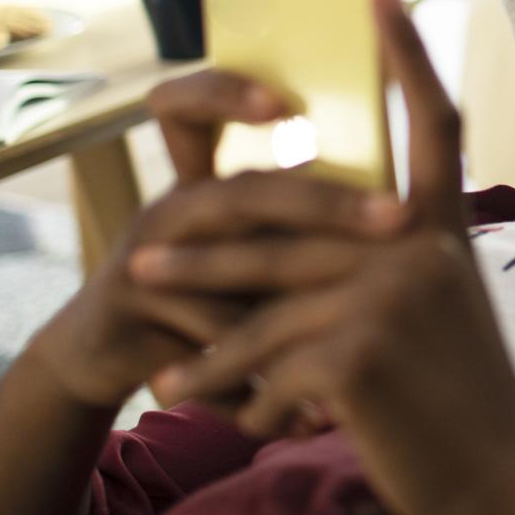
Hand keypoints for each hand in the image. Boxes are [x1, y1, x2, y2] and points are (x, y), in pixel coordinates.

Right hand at [28, 70, 406, 408]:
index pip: (197, 108)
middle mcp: (173, 209)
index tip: (292, 102)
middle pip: (245, 194)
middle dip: (327, 206)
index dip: (230, 92)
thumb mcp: (241, 250)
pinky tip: (310, 423)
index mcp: (206, 183)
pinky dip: (263, 392)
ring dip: (296, 314)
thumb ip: (298, 226)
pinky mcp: (130, 317)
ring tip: (358, 331)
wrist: (101, 355)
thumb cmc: (197, 291)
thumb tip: (413, 203)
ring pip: (228, 278)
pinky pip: (210, 354)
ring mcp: (144, 259)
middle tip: (400, 218)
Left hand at [144, 0, 514, 514]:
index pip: (431, 122)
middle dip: (207, 243)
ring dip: (196, 319)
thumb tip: (314, 236)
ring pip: (259, 293)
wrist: (501, 481)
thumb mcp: (441, 314)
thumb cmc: (461, 402)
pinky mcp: (356, 351)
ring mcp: (391, 294)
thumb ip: (393, 266)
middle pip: (292, 219)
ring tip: (149, 337)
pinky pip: (263, 360)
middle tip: (145, 252)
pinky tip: (206, 412)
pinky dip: (231, 393)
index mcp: (445, 230)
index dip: (405, 52)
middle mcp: (423, 247)